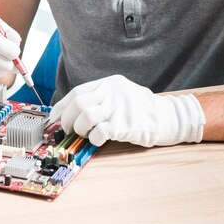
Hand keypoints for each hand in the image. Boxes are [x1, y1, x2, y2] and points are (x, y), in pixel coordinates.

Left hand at [49, 75, 205, 146]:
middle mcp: (113, 92)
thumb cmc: (142, 110)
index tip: (54, 118)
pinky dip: (94, 138)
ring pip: (86, 115)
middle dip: (68, 120)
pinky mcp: (125, 124)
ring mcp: (119, 107)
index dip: (62, 107)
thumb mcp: (122, 94)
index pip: (77, 92)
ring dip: (80, 129)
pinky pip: (100, 131)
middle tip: (68, 131)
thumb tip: (74, 113)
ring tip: (84, 135)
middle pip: (78, 103)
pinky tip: (97, 140)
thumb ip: (102, 98)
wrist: (170, 117)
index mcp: (110, 83)